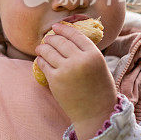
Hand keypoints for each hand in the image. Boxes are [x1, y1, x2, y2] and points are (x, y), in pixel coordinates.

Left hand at [34, 22, 117, 139]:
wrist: (96, 113)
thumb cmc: (100, 90)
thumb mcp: (100, 66)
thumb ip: (86, 53)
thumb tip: (69, 38)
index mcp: (94, 55)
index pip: (75, 35)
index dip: (64, 29)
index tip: (56, 26)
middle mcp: (80, 60)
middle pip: (60, 41)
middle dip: (51, 37)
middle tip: (47, 37)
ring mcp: (66, 70)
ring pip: (48, 50)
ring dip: (42, 47)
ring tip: (41, 47)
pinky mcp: (55, 80)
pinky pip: (43, 64)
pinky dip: (40, 60)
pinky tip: (41, 59)